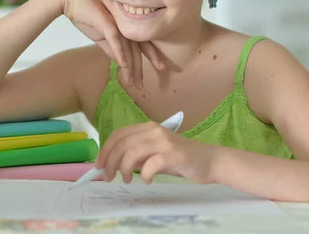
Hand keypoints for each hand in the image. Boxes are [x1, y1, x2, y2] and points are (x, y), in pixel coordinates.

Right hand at [60, 0, 164, 87]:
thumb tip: (122, 63)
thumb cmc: (86, 17)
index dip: (152, 55)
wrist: (72, 1)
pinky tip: (124, 66)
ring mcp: (117, 23)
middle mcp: (125, 25)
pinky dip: (120, 53)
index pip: (142, 42)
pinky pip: (115, 40)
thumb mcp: (100, 37)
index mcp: (125, 27)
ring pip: (128, 48)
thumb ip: (111, 49)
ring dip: (130, 67)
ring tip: (132, 83)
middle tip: (142, 85)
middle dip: (141, 68)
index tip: (160, 67)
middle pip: (138, 48)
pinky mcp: (106, 23)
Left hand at [94, 121, 217, 184]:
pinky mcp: (174, 154)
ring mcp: (164, 141)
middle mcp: (154, 130)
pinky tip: (147, 181)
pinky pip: (151, 164)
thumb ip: (136, 155)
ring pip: (133, 151)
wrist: (210, 161)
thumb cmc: (180, 159)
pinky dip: (145, 174)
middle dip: (111, 161)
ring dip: (125, 168)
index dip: (105, 149)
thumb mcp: (154, 154)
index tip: (99, 165)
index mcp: (147, 127)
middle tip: (108, 176)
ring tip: (127, 179)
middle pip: (122, 143)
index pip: (119, 135)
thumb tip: (113, 164)